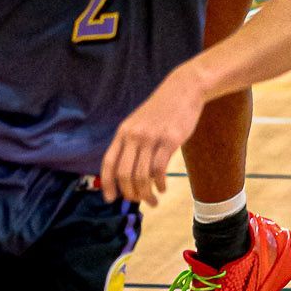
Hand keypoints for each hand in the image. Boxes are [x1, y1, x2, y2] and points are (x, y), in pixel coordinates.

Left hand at [99, 64, 207, 204]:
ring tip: (153, 200)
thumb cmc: (161, 110)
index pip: (109, 163)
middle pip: (124, 174)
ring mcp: (152, 137)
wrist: (183, 89)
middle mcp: (134, 135)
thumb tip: (128, 176)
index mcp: (123, 132)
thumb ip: (131, 144)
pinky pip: (160, 169)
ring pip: (142, 175)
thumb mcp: (139, 124)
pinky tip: (163, 187)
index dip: (107, 184)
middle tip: (139, 201)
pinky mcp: (170, 140)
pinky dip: (160, 183)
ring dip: (146, 194)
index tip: (111, 199)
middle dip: (130, 193)